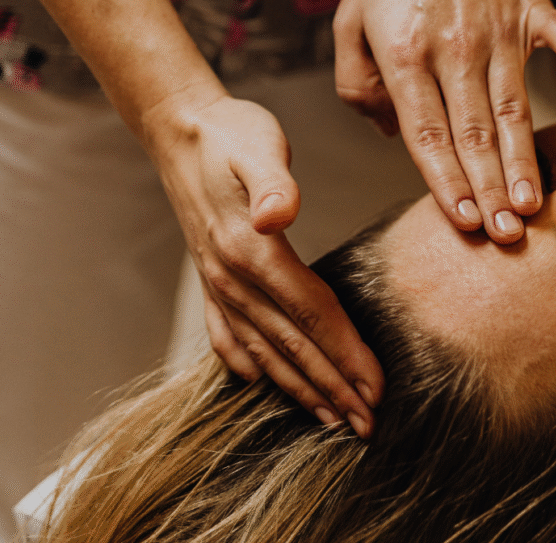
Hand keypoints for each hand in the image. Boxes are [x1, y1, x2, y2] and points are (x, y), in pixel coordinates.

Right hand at [143, 93, 382, 436]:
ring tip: (330, 420)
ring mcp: (218, 283)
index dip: (346, 356)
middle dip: (333, 390)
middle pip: (294, 346)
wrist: (180, 129)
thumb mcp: (258, 145)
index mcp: (253, 251)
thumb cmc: (232, 134)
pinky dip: (249, 366)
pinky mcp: (210, 280)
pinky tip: (261, 384)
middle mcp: (233, 278)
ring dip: (299, 389)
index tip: (376, 390)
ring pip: (265, 350)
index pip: (312, 316)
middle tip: (369, 426)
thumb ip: (273, 182)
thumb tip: (278, 215)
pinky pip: (228, 336)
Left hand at [334, 0, 555, 243]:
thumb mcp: (351, 20)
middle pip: (473, 132)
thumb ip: (355, 81)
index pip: (427, 134)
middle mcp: (452, 47)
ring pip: (512, 104)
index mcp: (404, 55)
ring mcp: (496, 28)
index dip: (446, 182)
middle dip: (489, 188)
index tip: (463, 222)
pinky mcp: (531, 7)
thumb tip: (388, 132)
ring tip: (533, 201)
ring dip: (522, 155)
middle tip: (506, 234)